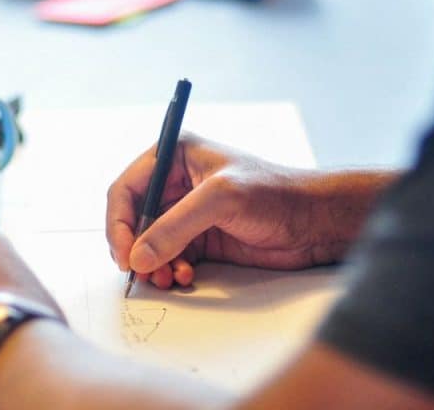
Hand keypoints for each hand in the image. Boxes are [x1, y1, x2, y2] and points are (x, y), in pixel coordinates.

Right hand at [106, 134, 388, 289]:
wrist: (314, 221)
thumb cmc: (275, 193)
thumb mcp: (220, 200)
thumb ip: (175, 227)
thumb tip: (139, 256)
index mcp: (176, 155)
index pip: (127, 189)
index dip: (119, 223)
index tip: (124, 253)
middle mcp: (177, 182)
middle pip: (134, 219)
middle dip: (136, 248)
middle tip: (142, 272)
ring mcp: (188, 212)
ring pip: (150, 243)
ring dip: (153, 264)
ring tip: (168, 278)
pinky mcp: (201, 238)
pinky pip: (170, 258)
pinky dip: (171, 270)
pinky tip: (186, 277)